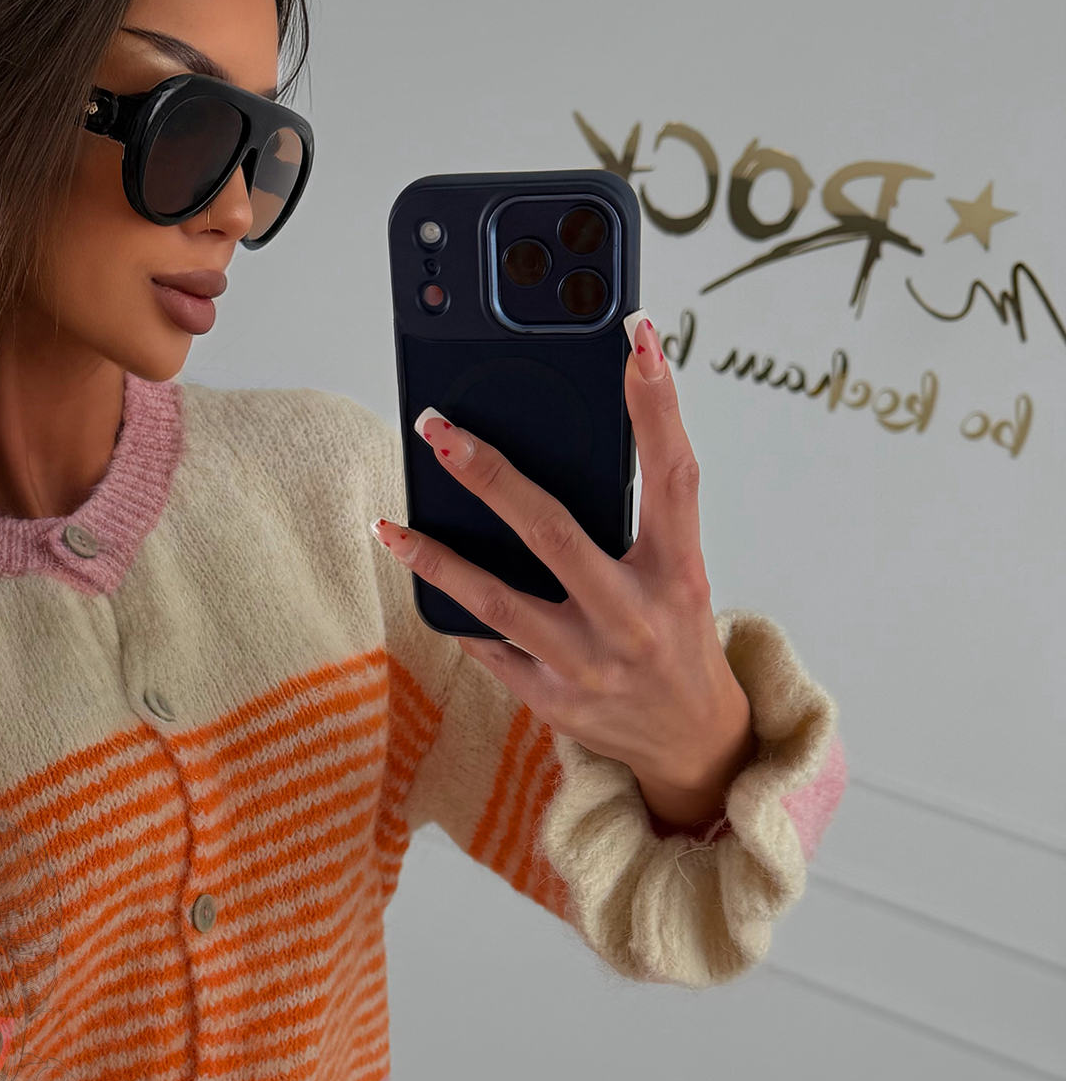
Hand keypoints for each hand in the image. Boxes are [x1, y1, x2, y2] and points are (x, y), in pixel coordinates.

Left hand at [372, 316, 755, 830]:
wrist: (691, 743)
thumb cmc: (675, 638)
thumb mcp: (679, 576)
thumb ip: (637, 520)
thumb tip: (558, 448)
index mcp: (679, 574)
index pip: (671, 476)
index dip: (655, 405)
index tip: (633, 337)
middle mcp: (633, 618)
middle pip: (553, 533)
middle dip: (491, 476)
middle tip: (440, 428)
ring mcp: (587, 664)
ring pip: (496, 602)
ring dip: (437, 558)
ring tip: (390, 525)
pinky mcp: (551, 699)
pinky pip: (487, 647)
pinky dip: (454, 611)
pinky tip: (422, 577)